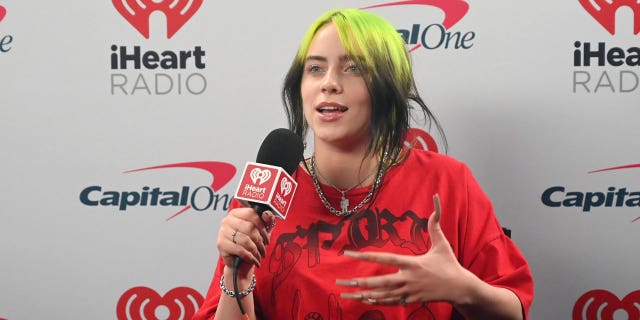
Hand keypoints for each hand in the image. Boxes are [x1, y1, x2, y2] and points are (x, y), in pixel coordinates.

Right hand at [216, 204, 276, 273]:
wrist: (241, 263)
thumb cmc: (251, 244)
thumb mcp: (263, 231)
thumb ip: (267, 220)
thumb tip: (267, 214)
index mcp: (236, 213)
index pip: (251, 213)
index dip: (262, 226)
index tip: (266, 236)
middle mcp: (227, 220)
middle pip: (249, 227)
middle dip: (259, 240)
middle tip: (263, 247)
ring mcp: (222, 232)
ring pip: (245, 239)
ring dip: (255, 249)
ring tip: (258, 254)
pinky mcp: (221, 244)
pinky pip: (239, 250)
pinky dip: (249, 256)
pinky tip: (251, 258)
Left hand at [336, 194, 475, 305]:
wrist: (460, 288)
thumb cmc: (450, 265)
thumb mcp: (442, 244)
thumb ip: (435, 225)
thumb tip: (436, 201)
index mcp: (412, 264)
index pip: (385, 259)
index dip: (366, 256)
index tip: (350, 254)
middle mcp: (408, 279)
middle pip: (379, 281)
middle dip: (359, 281)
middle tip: (341, 281)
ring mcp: (409, 292)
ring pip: (382, 294)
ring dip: (363, 294)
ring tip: (346, 294)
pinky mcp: (411, 300)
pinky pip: (390, 302)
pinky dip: (377, 301)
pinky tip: (364, 299)